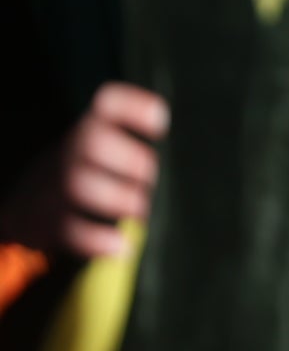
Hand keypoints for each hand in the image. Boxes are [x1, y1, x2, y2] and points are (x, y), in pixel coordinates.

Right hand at [0, 83, 167, 257]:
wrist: (31, 202)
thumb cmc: (93, 166)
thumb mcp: (105, 141)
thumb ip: (139, 140)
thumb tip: (195, 149)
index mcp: (92, 126)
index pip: (106, 102)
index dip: (133, 108)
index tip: (162, 123)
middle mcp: (73, 151)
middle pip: (91, 142)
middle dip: (130, 159)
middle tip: (149, 176)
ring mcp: (59, 186)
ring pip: (79, 185)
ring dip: (117, 197)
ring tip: (141, 209)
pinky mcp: (52, 222)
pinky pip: (69, 230)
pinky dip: (97, 240)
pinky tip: (122, 247)